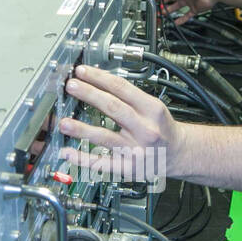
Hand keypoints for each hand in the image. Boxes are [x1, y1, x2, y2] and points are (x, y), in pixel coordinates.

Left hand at [58, 65, 187, 182]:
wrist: (177, 154)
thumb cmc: (161, 128)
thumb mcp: (153, 107)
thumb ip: (128, 96)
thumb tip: (97, 81)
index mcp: (152, 109)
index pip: (122, 88)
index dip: (99, 78)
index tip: (82, 72)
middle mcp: (145, 129)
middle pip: (113, 108)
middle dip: (89, 95)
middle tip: (71, 86)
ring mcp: (136, 150)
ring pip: (105, 137)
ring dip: (81, 130)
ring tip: (64, 123)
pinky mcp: (129, 168)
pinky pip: (102, 164)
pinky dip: (83, 159)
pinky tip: (68, 153)